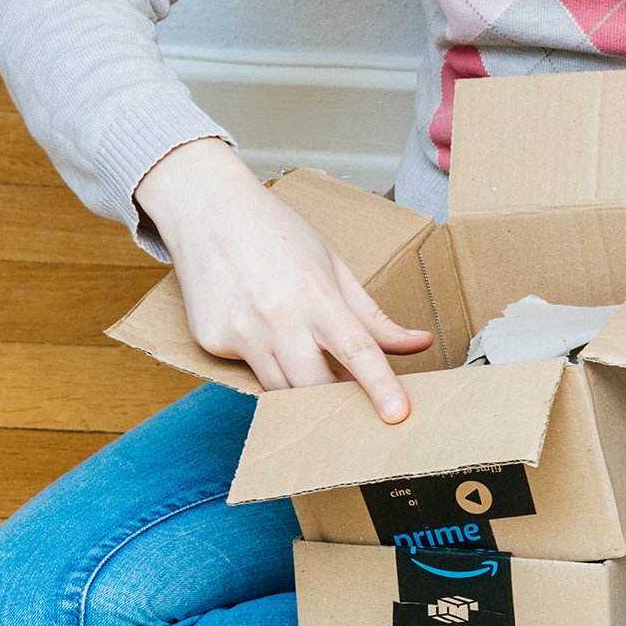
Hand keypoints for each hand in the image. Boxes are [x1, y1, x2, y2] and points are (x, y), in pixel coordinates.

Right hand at [135, 139, 433, 423]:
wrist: (207, 211)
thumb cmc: (277, 234)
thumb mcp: (334, 266)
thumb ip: (373, 315)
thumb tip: (419, 342)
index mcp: (317, 296)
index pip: (357, 350)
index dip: (381, 385)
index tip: (398, 414)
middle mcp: (277, 318)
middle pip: (315, 388)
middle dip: (337, 402)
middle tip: (355, 400)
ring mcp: (240, 333)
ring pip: (280, 392)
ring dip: (304, 391)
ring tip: (315, 368)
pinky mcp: (212, 342)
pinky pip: (249, 373)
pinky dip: (268, 366)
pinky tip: (264, 335)